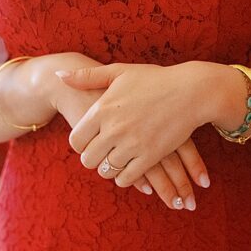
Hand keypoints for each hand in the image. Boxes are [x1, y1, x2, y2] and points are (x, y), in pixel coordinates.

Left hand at [59, 62, 218, 188]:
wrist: (191, 91)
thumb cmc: (154, 79)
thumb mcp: (119, 72)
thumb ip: (87, 77)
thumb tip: (60, 76)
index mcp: (102, 109)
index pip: (76, 140)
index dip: (79, 145)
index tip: (88, 142)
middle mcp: (114, 129)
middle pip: (88, 159)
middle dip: (92, 159)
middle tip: (100, 154)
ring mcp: (132, 144)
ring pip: (106, 170)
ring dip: (108, 168)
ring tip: (114, 160)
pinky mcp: (150, 156)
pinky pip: (127, 177)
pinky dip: (125, 177)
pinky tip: (128, 169)